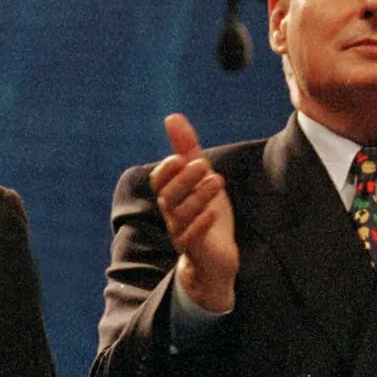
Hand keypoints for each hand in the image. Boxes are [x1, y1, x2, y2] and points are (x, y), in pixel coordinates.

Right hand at [150, 114, 238, 312]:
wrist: (216, 259)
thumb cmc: (206, 213)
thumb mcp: (201, 178)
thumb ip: (187, 148)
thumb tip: (172, 117)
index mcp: (172, 197)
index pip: (159, 181)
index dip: (167, 169)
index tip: (182, 157)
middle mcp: (172, 214)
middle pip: (168, 196)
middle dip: (184, 179)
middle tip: (203, 165)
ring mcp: (182, 233)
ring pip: (180, 215)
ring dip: (197, 196)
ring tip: (217, 180)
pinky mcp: (195, 251)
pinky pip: (191, 239)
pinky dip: (200, 225)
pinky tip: (212, 213)